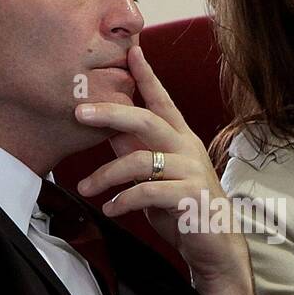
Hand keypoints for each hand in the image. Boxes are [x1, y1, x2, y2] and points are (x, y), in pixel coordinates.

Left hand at [73, 44, 256, 294]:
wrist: (215, 245)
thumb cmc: (182, 207)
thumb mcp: (156, 175)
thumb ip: (136, 152)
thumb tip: (108, 129)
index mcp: (180, 137)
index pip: (162, 99)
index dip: (146, 74)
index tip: (131, 49)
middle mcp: (187, 147)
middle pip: (146, 119)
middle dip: (110, 112)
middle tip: (79, 112)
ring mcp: (191, 170)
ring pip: (140, 160)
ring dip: (105, 175)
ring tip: (85, 188)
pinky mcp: (190, 196)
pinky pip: (147, 191)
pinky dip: (123, 200)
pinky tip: (111, 209)